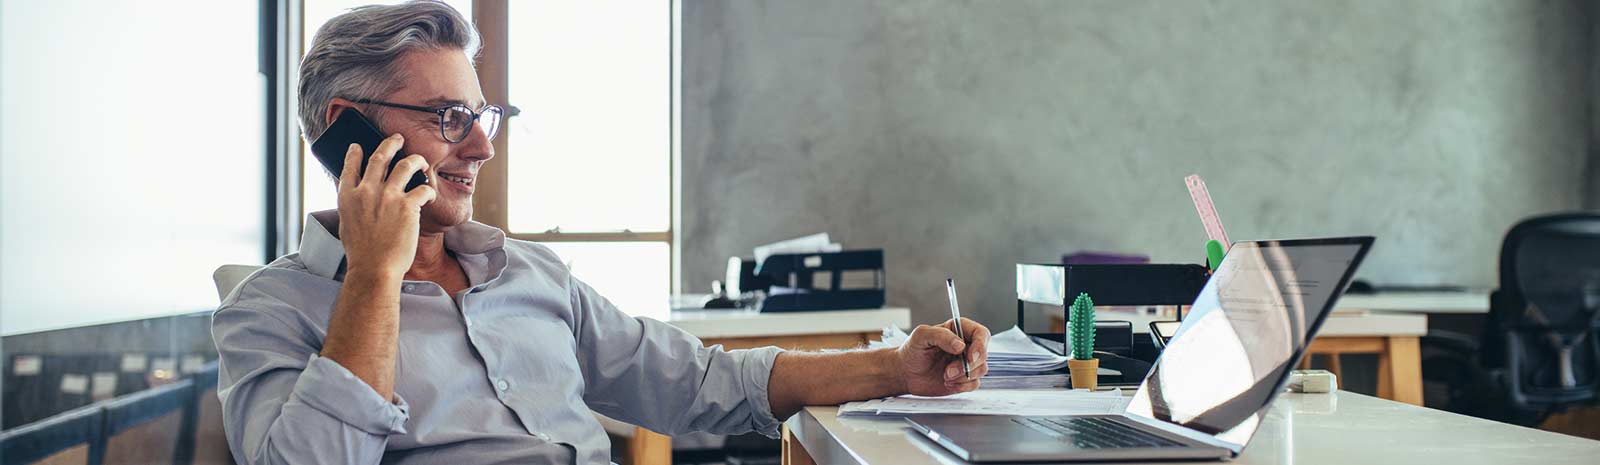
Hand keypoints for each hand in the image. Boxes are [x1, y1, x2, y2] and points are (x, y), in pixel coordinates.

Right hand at [336, 134, 436, 278]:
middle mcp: (366, 191)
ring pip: (405, 165)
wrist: (374, 269)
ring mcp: (388, 196)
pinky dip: (429, 191)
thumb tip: (358, 197)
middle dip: (390, 144)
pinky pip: (423, 189)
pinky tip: (431, 196)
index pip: (350, 166)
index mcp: (348, 196)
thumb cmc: (362, 253)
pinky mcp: (408, 206)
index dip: (355, 153)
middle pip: (379, 157)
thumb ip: (353, 206)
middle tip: (397, 138)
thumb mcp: (347, 224)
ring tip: (421, 160)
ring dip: (415, 159)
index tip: (358, 146)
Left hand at [895, 318, 989, 395]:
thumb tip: (960, 345)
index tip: (970, 357)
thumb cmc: (911, 351)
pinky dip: (962, 385)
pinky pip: (974, 384)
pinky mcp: (964, 379)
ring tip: (945, 376)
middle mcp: (966, 346)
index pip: (981, 334)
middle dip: (968, 365)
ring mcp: (966, 363)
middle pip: (983, 354)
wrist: (904, 373)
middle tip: (949, 371)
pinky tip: (947, 383)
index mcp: (958, 330)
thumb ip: (941, 335)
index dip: (980, 345)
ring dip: (963, 376)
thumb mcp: (921, 336)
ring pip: (981, 370)